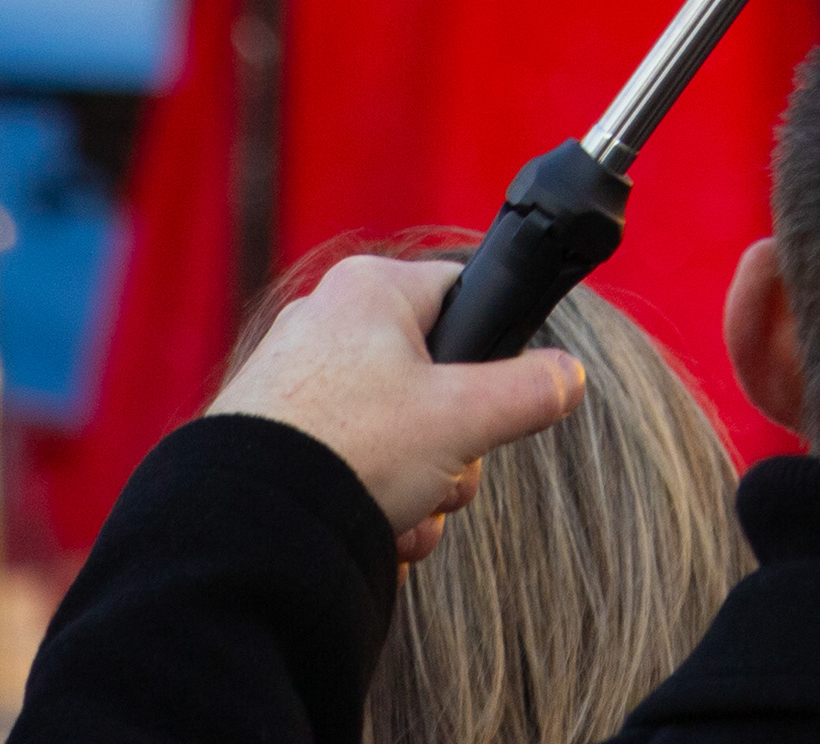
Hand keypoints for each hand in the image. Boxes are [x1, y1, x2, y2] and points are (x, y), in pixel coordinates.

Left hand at [206, 257, 586, 560]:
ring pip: (399, 430)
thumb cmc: (352, 447)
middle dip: (452, 450)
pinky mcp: (278, 427)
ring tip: (403, 514)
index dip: (491, 353)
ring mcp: (299, 375)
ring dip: (420, 487)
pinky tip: (372, 529)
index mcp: (372, 289)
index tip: (492, 403)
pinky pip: (355, 456)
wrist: (250, 519)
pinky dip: (374, 497)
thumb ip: (528, 392)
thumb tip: (568, 375)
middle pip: (435, 379)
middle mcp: (330, 319)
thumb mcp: (462, 419)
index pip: (462, 294)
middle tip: (442, 476)